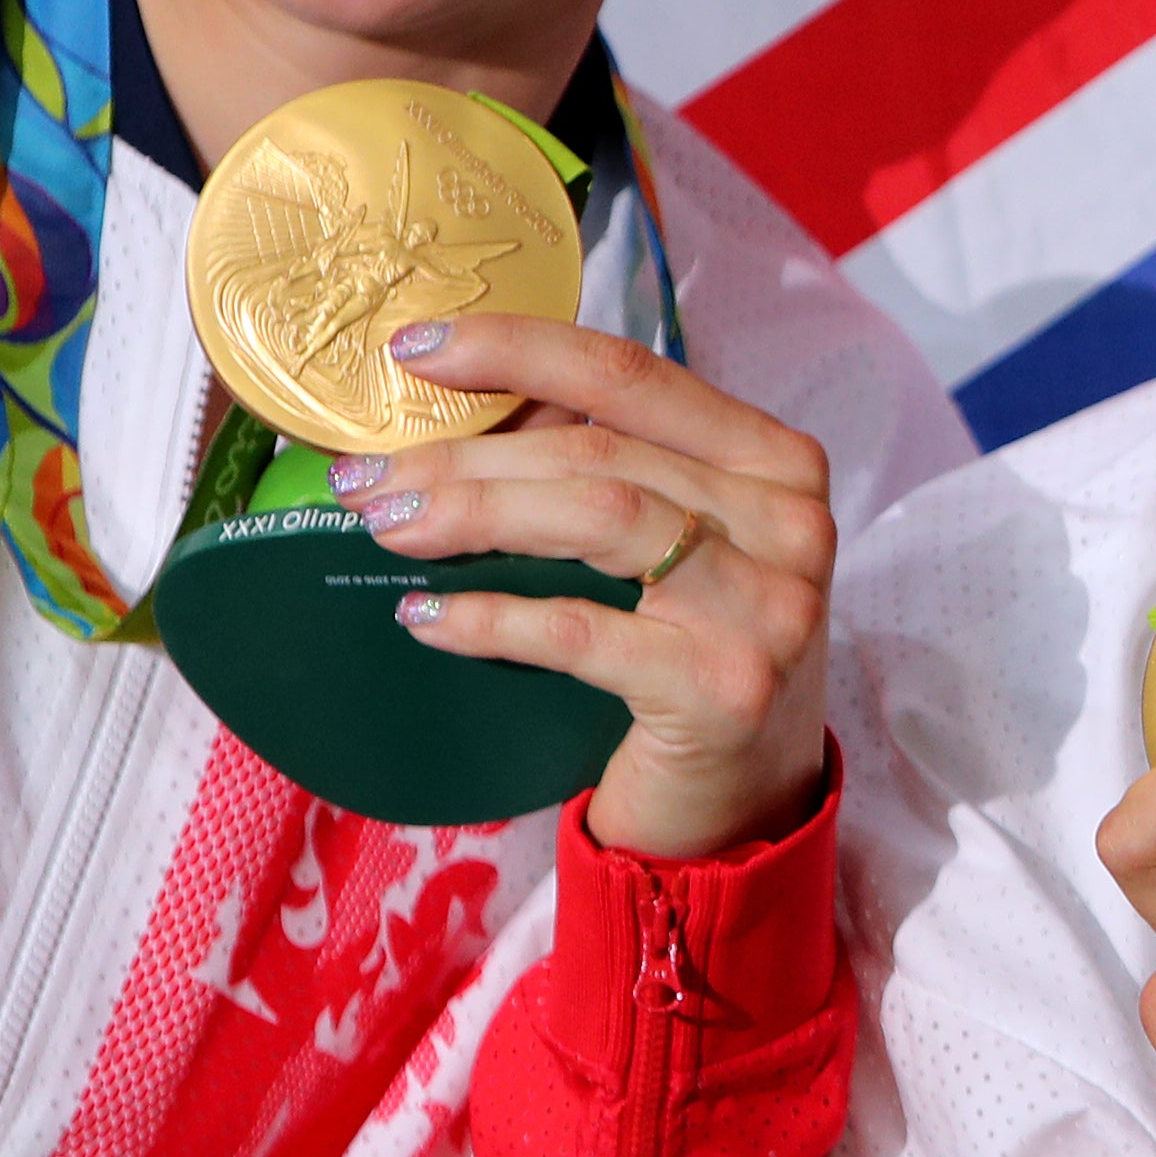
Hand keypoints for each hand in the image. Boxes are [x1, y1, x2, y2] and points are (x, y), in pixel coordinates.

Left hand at [348, 315, 834, 859]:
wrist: (743, 806)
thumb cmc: (691, 657)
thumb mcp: (674, 549)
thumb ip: (602, 472)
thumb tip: (459, 411)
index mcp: (777, 461)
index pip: (635, 376)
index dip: (519, 350)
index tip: (414, 350)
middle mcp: (790, 523)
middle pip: (600, 453)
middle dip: (465, 456)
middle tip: (365, 476)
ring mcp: (768, 606)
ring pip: (597, 518)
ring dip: (471, 515)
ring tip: (385, 526)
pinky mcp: (724, 686)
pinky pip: (578, 630)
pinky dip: (488, 617)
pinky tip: (426, 615)